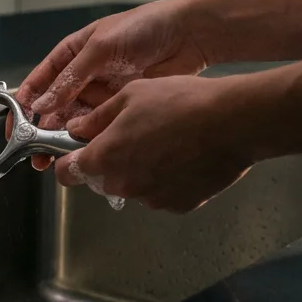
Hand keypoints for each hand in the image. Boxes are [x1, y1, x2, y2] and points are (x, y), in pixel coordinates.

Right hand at [14, 0, 213, 169]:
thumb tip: (42, 103)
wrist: (187, 35)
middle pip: (55, 106)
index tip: (13, 124)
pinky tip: (83, 151)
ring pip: (75, 119)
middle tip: (35, 152)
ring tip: (56, 157)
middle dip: (42, 129)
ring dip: (64, 137)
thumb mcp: (100, 47)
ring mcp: (102, 92)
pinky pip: (99, 125)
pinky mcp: (121, 106)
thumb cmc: (142, 28)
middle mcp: (83, 76)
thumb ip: (71, 78)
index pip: (40, 81)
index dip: (24, 103)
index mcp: (72, 54)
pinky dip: (89, 138)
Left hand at [55, 76, 256, 212]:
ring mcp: (151, 199)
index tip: (74, 152)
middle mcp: (123, 185)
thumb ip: (97, 118)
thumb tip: (76, 129)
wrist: (233, 122)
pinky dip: (165, 179)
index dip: (68, 161)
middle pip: (101, 180)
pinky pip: (161, 193)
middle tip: (131, 135)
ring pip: (132, 186)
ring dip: (139, 170)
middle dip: (108, 161)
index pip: (67, 173)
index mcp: (105, 158)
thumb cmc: (181, 102)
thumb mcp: (130, 96)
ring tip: (165, 142)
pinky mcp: (178, 206)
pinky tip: (183, 156)